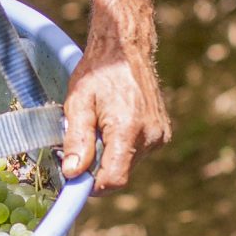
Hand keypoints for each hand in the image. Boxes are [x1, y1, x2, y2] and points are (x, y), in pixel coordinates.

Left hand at [59, 47, 169, 190]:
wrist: (125, 49)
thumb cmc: (98, 72)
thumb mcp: (78, 103)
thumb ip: (76, 140)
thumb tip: (72, 173)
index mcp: (128, 130)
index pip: (114, 179)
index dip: (92, 185)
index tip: (76, 176)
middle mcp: (150, 136)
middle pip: (120, 173)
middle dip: (99, 167)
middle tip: (84, 141)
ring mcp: (160, 135)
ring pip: (129, 165)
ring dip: (111, 156)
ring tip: (101, 127)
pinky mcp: (163, 133)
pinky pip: (138, 154)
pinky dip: (123, 147)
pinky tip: (115, 124)